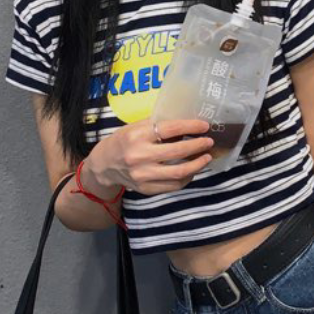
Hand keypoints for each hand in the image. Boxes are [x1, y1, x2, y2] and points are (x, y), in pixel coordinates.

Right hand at [83, 118, 214, 197]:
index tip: (204, 126)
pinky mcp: (146, 189)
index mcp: (137, 135)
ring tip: (206, 157)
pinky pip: (173, 185)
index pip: (169, 129)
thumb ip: (158, 125)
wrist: (104, 165)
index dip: (190, 127)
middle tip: (209, 142)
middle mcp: (139, 156)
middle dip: (197, 145)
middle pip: (177, 151)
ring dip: (197, 164)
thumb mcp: (136, 127)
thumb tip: (188, 124)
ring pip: (178, 172)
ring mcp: (142, 175)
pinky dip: (187, 177)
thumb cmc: (124, 141)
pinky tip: (192, 170)